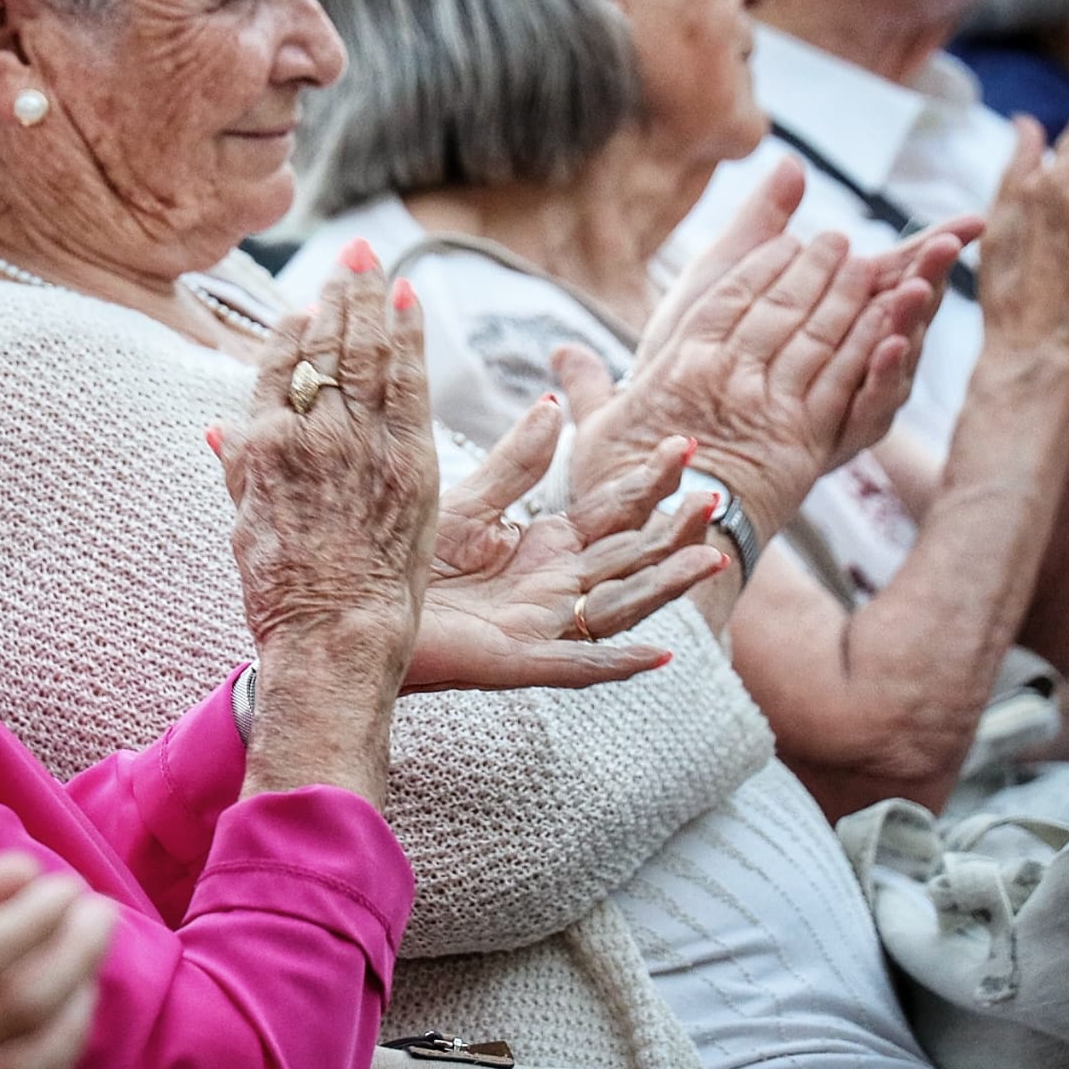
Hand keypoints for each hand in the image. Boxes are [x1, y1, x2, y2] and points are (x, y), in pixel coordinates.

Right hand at [211, 239, 439, 680]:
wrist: (332, 630)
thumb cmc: (282, 589)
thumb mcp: (242, 521)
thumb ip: (237, 465)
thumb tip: (221, 426)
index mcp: (260, 445)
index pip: (276, 366)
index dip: (293, 328)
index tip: (306, 304)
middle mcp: (306, 431)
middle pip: (324, 345)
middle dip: (339, 292)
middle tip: (352, 253)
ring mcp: (359, 440)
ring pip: (365, 351)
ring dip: (371, 299)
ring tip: (375, 261)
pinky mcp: (407, 456)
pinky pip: (407, 379)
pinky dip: (408, 335)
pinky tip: (409, 301)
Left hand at [408, 396, 725, 691]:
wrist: (355, 607)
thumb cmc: (408, 558)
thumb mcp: (468, 502)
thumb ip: (516, 462)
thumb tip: (554, 403)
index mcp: (545, 545)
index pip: (613, 511)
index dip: (649, 482)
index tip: (683, 445)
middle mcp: (555, 585)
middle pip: (632, 556)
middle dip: (674, 529)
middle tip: (713, 496)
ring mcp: (542, 625)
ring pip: (621, 606)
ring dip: (667, 586)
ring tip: (712, 560)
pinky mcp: (518, 661)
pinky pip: (579, 665)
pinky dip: (619, 662)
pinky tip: (659, 656)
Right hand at [563, 228, 898, 543]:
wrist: (662, 550)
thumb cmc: (623, 495)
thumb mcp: (596, 433)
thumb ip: (587, 385)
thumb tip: (560, 353)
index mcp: (679, 366)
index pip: (729, 298)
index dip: (763, 265)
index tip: (787, 240)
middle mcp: (727, 377)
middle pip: (779, 308)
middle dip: (813, 268)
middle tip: (837, 240)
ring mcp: (768, 407)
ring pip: (815, 336)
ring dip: (846, 296)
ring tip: (868, 266)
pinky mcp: (803, 441)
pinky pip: (840, 380)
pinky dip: (865, 345)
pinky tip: (884, 322)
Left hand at [646, 157, 977, 464]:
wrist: (660, 424)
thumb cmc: (690, 345)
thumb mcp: (724, 275)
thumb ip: (761, 223)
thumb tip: (792, 163)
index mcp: (836, 315)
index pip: (895, 275)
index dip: (930, 250)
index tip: (969, 222)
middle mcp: (853, 358)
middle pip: (904, 315)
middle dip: (928, 278)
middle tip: (946, 246)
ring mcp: (847, 400)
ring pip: (893, 361)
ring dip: (908, 322)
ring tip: (917, 289)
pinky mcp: (830, 439)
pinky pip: (865, 411)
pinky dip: (879, 378)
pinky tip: (885, 346)